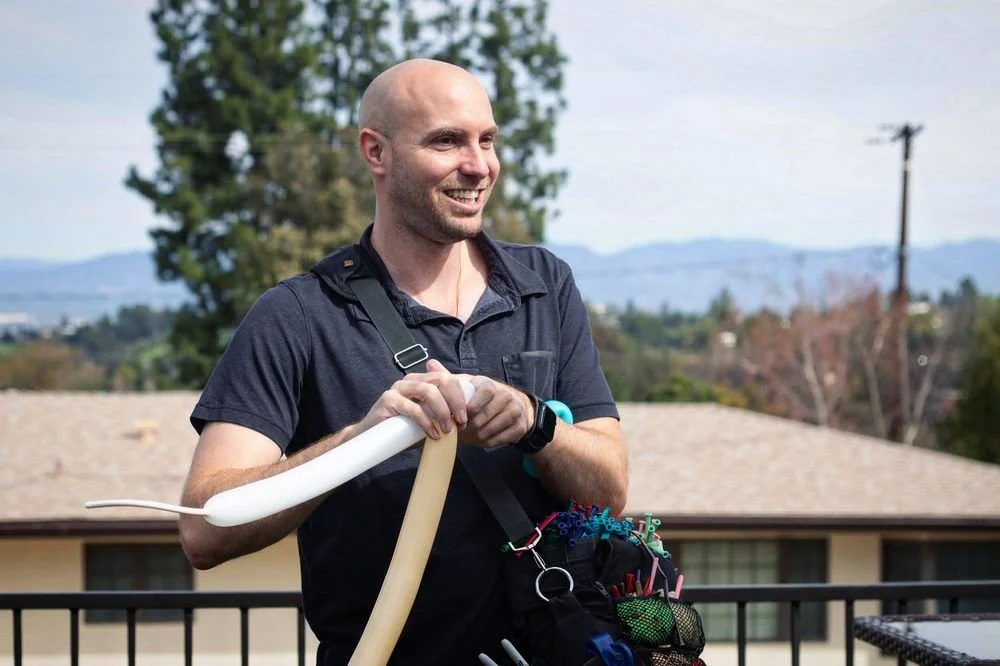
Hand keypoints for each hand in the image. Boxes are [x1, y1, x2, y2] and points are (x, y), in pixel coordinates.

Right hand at [351, 361, 468, 440]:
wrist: (373, 437)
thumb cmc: (403, 428)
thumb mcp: (427, 417)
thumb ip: (441, 412)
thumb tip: (463, 418)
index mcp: (421, 380)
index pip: (447, 378)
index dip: (460, 397)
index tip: (465, 417)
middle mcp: (410, 380)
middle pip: (441, 381)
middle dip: (455, 401)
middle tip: (461, 422)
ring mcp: (398, 388)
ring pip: (429, 391)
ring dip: (443, 411)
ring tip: (448, 429)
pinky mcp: (388, 400)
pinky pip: (413, 408)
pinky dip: (427, 422)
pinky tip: (433, 434)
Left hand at [425, 360, 532, 447]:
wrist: (515, 405)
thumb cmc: (483, 397)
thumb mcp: (468, 385)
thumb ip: (449, 378)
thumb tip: (430, 363)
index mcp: (489, 385)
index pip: (482, 395)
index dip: (468, 410)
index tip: (457, 419)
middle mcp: (505, 396)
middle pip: (482, 419)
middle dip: (467, 428)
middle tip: (459, 432)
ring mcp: (515, 411)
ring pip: (488, 431)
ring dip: (475, 437)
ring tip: (469, 435)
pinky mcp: (519, 427)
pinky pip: (497, 440)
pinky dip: (486, 442)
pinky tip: (481, 438)